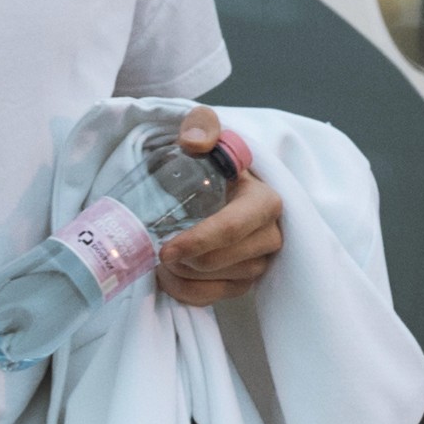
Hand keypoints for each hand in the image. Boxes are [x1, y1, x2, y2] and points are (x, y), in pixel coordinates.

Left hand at [156, 107, 283, 307]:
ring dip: (181, 275)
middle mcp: (270, 236)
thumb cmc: (213, 161)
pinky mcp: (245, 282)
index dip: (197, 242)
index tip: (164, 248)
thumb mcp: (208, 133)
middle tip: (154, 249)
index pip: (231, 229)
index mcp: (265, 202)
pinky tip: (169, 276)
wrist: (219, 186)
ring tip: (159, 258)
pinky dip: (185, 292)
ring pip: (215, 281)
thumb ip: (203, 125)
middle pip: (219, 261)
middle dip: (182, 260)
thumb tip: (195, 143)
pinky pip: (213, 298)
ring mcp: (259, 263)